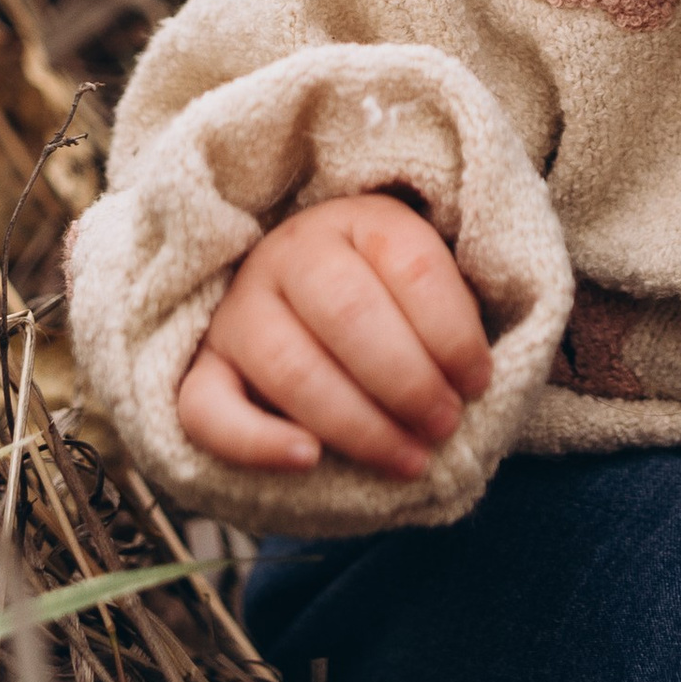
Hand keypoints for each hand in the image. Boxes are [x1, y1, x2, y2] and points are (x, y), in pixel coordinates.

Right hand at [173, 192, 494, 479]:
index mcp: (357, 221)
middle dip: (408, 380)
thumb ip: (449, 312)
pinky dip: (256, 441)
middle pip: (349, 313)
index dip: (452, 329)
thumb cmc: (383, 301)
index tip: (479, 381)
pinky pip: (207, 411)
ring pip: (291, 367)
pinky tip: (309, 460)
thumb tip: (477, 379)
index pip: (410, 263)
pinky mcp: (202, 369)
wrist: (295, 306)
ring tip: (409, 459)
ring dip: (358, 424)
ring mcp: (238, 312)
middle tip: (445, 425)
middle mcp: (289, 255)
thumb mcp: (420, 283)